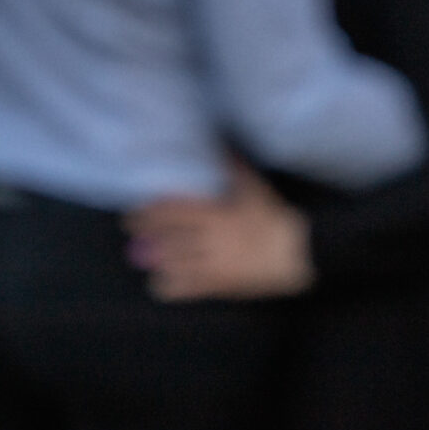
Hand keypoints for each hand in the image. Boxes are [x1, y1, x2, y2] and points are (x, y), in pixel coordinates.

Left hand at [124, 160, 313, 301]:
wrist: (299, 252)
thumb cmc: (275, 217)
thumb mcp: (255, 188)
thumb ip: (234, 166)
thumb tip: (223, 141)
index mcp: (217, 215)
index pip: (175, 212)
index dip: (151, 213)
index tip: (133, 212)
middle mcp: (212, 240)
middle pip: (171, 237)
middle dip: (147, 235)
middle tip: (129, 231)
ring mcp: (216, 264)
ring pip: (178, 263)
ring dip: (157, 260)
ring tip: (139, 257)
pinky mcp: (223, 284)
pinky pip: (193, 288)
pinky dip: (172, 288)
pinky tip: (158, 285)